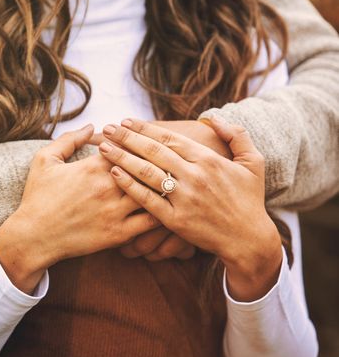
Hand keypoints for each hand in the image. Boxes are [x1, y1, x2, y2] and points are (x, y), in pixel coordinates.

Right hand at [0, 124, 157, 291]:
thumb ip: (69, 139)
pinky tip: (168, 207)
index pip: (129, 146)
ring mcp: (115, 211)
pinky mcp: (119, 233)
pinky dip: (163, 212)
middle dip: (159, 162)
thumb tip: (92, 126)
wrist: (33, 237)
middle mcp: (107, 186)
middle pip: (147, 167)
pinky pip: (151, 221)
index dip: (138, 143)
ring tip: (175, 181)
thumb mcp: (45, 160)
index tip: (143, 145)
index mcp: (93, 166)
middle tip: (170, 160)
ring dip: (165, 185)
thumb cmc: (37, 197)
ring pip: (154, 192)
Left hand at [99, 117, 282, 300]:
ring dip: (122, 157)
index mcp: (209, 160)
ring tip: (103, 147)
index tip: (126, 121)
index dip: (145, 128)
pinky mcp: (176, 220)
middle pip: (153, 151)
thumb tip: (214, 118)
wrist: (248, 239)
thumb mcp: (253, 163)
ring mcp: (184, 198)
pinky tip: (114, 173)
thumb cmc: (250, 200)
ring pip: (146, 172)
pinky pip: (147, 199)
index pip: (170, 138)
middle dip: (127, 137)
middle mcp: (194, 176)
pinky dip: (129, 185)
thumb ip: (237, 135)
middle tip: (108, 128)